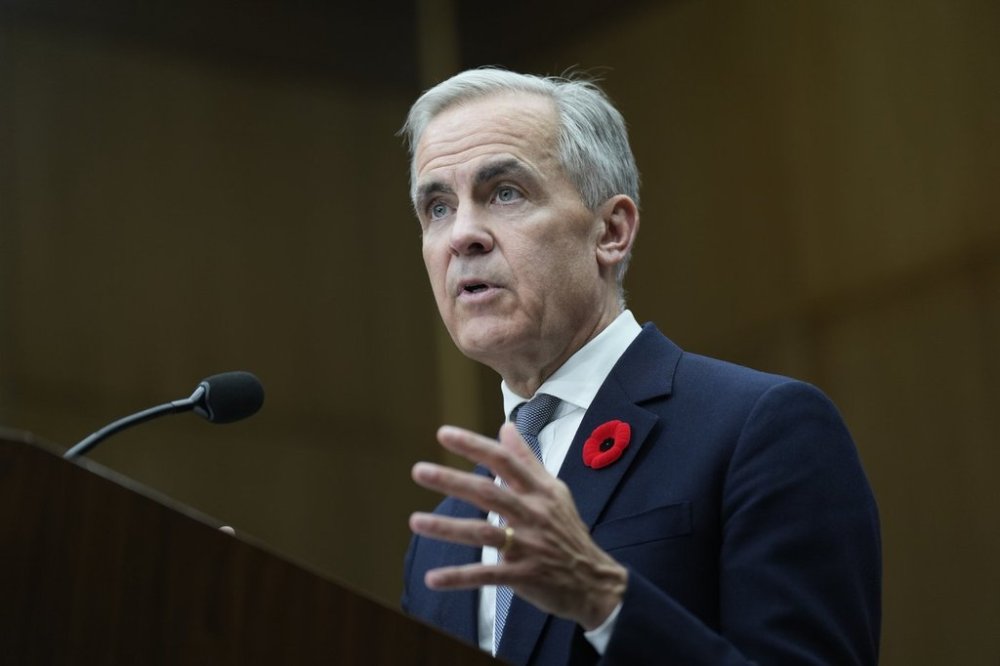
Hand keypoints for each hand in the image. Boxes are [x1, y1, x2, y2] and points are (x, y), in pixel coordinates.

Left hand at [410, 423, 626, 629]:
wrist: (594, 581)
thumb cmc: (568, 531)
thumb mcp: (554, 491)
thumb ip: (526, 460)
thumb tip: (506, 427)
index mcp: (539, 491)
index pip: (504, 461)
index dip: (474, 446)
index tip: (443, 433)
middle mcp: (533, 514)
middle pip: (488, 493)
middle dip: (453, 481)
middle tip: (419, 471)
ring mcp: (528, 546)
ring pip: (483, 534)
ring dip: (447, 528)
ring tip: (415, 521)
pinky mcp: (524, 575)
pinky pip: (487, 576)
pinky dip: (459, 577)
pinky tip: (432, 579)